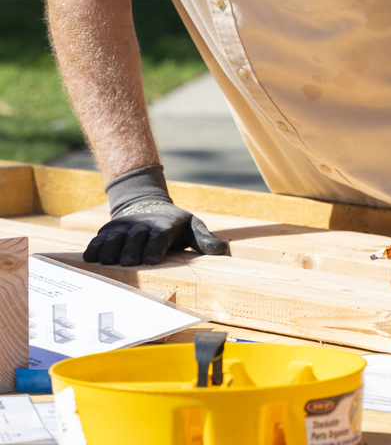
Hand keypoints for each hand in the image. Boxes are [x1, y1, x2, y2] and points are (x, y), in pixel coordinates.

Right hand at [83, 165, 227, 265]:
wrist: (146, 205)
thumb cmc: (173, 224)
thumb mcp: (191, 227)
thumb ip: (204, 240)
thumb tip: (222, 251)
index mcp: (164, 226)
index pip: (159, 236)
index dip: (155, 247)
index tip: (151, 260)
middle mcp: (142, 226)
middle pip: (135, 239)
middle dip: (131, 251)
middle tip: (129, 263)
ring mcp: (122, 228)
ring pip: (113, 240)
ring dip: (110, 251)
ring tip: (107, 263)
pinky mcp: (106, 232)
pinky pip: (97, 241)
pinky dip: (93, 249)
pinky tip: (91, 260)